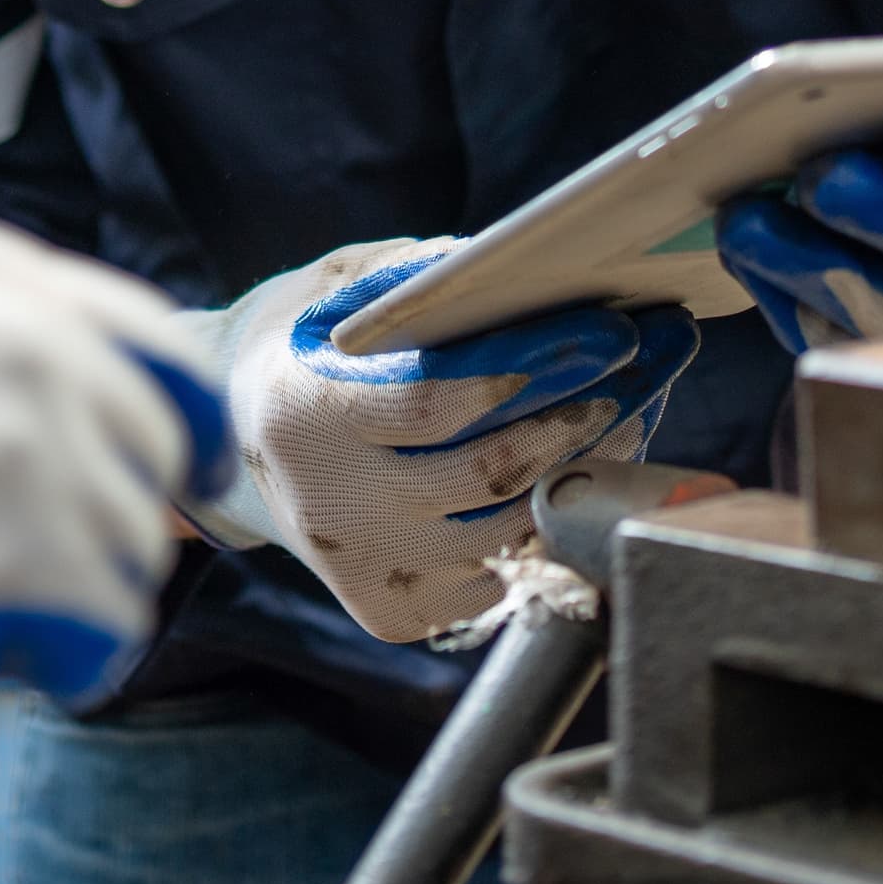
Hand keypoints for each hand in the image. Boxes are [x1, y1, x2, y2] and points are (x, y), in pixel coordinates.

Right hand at [0, 217, 226, 708]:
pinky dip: (70, 660)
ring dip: (79, 600)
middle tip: (40, 583)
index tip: (161, 480)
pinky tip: (9, 666)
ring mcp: (31, 432)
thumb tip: (55, 450)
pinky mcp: (22, 542)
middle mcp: (26, 330)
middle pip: (150, 448)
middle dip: (111, 521)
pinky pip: (106, 625)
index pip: (143, 339)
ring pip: (133, 547)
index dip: (158, 423)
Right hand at [185, 239, 698, 643]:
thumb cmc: (299, 345)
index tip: (610, 331)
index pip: (433, 403)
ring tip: (638, 397)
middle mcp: (328, 508)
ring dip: (589, 461)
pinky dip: (553, 514)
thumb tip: (524, 269)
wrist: (227, 443)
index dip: (531, 367)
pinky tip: (587, 458)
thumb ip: (418, 279)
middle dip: (589, 407)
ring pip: (511, 528)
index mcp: (298, 416)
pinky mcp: (394, 614)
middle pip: (491, 471)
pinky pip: (503, 568)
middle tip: (655, 353)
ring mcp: (364, 572)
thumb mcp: (335, 285)